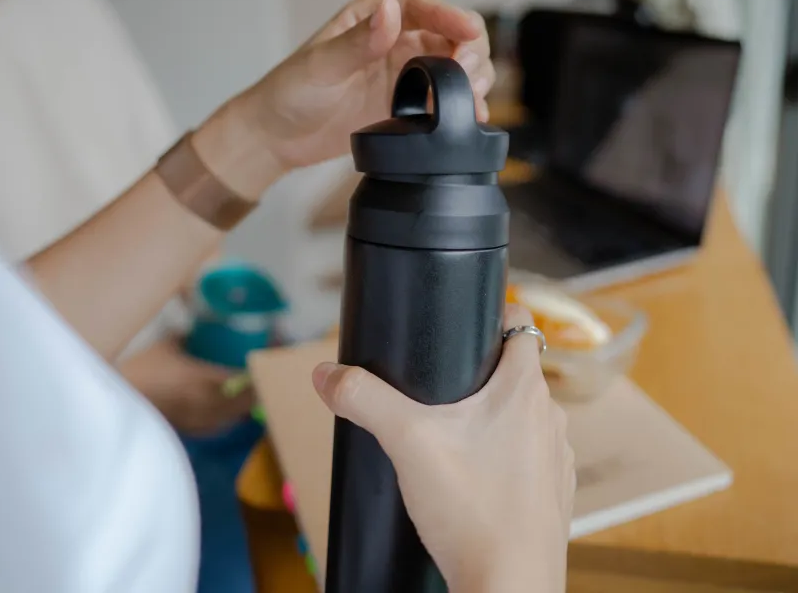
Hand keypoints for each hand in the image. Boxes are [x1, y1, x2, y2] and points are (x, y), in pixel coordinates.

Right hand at [121, 337, 253, 436]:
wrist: (114, 402)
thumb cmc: (140, 370)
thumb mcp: (168, 345)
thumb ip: (190, 336)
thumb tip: (204, 327)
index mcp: (204, 380)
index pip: (247, 380)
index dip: (262, 371)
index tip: (270, 358)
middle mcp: (208, 405)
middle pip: (249, 402)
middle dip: (260, 388)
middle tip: (263, 372)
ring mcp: (200, 422)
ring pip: (236, 416)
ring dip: (246, 403)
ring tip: (251, 386)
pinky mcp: (191, 431)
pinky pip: (221, 425)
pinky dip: (230, 414)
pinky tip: (227, 403)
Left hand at [238, 0, 493, 174]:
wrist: (277, 138)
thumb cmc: (290, 93)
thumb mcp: (321, 66)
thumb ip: (358, 41)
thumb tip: (392, 9)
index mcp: (374, 18)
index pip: (424, 8)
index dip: (452, 16)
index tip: (470, 31)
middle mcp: (396, 41)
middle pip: (452, 35)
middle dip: (470, 50)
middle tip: (467, 76)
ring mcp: (405, 75)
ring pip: (457, 66)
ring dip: (473, 79)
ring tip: (472, 100)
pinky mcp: (409, 107)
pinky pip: (447, 100)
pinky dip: (464, 107)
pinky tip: (470, 119)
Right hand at [312, 306, 574, 592]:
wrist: (507, 590)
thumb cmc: (471, 510)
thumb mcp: (406, 441)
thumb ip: (363, 399)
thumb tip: (325, 372)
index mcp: (524, 389)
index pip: (521, 326)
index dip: (494, 317)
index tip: (464, 326)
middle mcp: (551, 417)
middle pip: (518, 373)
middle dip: (482, 374)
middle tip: (440, 387)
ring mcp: (558, 458)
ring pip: (526, 417)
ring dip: (496, 417)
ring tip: (455, 433)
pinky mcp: (554, 494)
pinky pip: (532, 457)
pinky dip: (508, 457)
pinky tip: (476, 477)